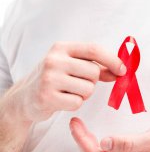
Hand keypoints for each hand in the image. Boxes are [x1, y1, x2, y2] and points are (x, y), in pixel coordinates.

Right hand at [11, 41, 125, 122]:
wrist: (25, 97)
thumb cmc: (54, 79)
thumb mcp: (72, 66)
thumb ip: (96, 67)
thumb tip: (120, 71)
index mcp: (62, 48)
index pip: (93, 49)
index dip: (112, 60)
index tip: (122, 70)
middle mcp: (54, 60)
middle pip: (94, 72)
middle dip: (93, 82)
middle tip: (79, 83)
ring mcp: (49, 78)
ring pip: (88, 89)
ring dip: (84, 94)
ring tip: (69, 91)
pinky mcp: (46, 96)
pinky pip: (77, 103)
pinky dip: (74, 104)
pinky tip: (62, 100)